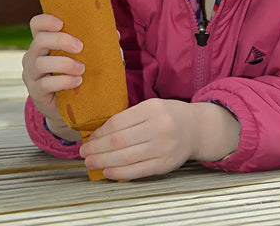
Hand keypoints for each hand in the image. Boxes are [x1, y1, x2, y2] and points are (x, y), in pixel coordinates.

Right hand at [22, 14, 84, 139]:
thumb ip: (96, 45)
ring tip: (81, 69)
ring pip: (40, 63)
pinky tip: (77, 82)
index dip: (46, 21)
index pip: (36, 25)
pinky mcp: (36, 92)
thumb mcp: (86, 58)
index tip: (61, 23)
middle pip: (39, 40)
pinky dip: (64, 81)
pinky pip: (45, 84)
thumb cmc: (78, 75)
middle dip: (61, 41)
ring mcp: (31, 74)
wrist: (70, 108)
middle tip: (80, 47)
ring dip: (64, 63)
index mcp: (44, 43)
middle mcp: (33, 56)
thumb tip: (115, 34)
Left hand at [79, 99, 239, 179]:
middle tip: (83, 152)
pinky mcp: (165, 164)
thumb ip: (129, 118)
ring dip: (103, 161)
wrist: (196, 129)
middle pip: (118, 141)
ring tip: (90, 162)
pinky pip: (138, 171)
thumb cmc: (168, 116)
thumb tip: (98, 134)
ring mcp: (163, 147)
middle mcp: (158, 128)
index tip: (89, 138)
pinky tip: (107, 172)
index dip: (99, 133)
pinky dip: (119, 172)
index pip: (117, 123)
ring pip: (126, 157)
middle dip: (96, 149)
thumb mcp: (151, 107)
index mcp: (151, 110)